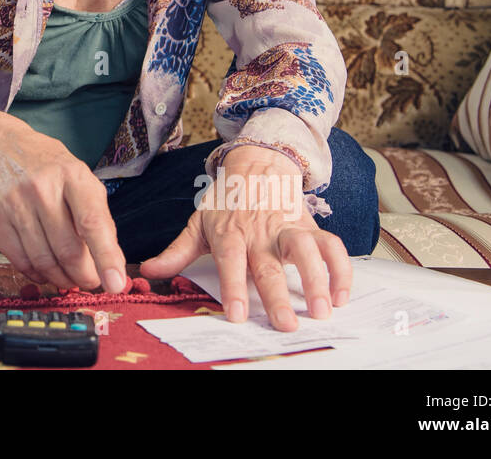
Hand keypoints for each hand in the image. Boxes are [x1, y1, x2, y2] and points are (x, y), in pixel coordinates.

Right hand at [0, 126, 127, 293]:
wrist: (1, 151)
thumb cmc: (51, 171)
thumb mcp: (82, 181)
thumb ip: (98, 220)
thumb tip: (112, 267)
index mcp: (72, 176)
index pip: (92, 222)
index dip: (106, 256)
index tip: (116, 284)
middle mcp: (41, 188)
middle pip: (67, 249)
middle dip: (84, 276)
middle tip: (90, 282)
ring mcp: (14, 203)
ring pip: (43, 261)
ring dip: (61, 279)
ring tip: (68, 278)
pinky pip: (20, 261)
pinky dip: (37, 274)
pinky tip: (45, 270)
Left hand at [138, 146, 352, 330]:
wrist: (257, 165)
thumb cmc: (226, 202)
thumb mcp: (199, 223)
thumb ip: (176, 251)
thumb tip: (148, 272)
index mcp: (230, 233)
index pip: (231, 261)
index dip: (233, 287)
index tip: (236, 315)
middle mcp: (260, 232)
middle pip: (270, 265)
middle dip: (278, 296)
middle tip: (286, 324)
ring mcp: (287, 228)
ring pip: (306, 250)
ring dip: (317, 280)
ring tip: (323, 310)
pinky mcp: (310, 226)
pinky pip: (332, 246)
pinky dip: (341, 269)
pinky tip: (342, 294)